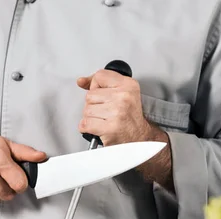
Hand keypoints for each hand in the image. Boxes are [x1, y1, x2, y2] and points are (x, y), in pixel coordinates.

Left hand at [77, 71, 173, 190]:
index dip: (96, 87)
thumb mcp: (122, 94)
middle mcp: (124, 97)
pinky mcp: (110, 128)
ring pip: (86, 110)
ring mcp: (117, 113)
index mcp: (128, 85)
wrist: (140, 140)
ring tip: (104, 121)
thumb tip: (81, 81)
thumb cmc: (130, 118)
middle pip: (90, 95)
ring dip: (91, 118)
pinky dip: (87, 128)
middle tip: (107, 113)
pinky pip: (85, 124)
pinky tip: (99, 128)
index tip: (102, 95)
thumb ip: (100, 85)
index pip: (100, 76)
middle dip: (94, 106)